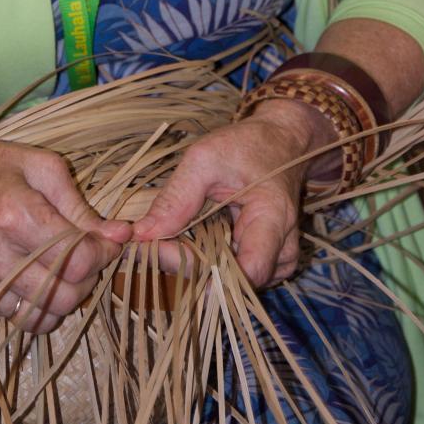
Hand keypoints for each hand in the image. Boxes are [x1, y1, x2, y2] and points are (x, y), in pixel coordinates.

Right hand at [0, 133, 130, 332]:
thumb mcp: (38, 165)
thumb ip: (80, 205)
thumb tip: (122, 235)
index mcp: (14, 214)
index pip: (78, 259)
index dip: (104, 254)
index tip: (107, 242)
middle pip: (64, 295)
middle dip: (87, 279)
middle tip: (84, 257)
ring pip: (40, 316)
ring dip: (61, 297)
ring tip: (57, 268)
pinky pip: (12, 317)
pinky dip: (29, 302)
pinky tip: (24, 272)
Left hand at [132, 99, 333, 287]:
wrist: (280, 142)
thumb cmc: (247, 145)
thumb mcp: (206, 158)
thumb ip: (177, 197)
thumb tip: (142, 235)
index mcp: (274, 221)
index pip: (244, 273)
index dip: (198, 271)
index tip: (157, 248)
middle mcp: (281, 250)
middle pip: (229, 281)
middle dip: (185, 264)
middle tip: (149, 239)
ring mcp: (276, 261)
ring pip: (227, 281)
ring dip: (194, 264)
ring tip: (169, 235)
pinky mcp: (266, 263)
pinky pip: (231, 273)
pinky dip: (206, 259)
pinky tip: (191, 237)